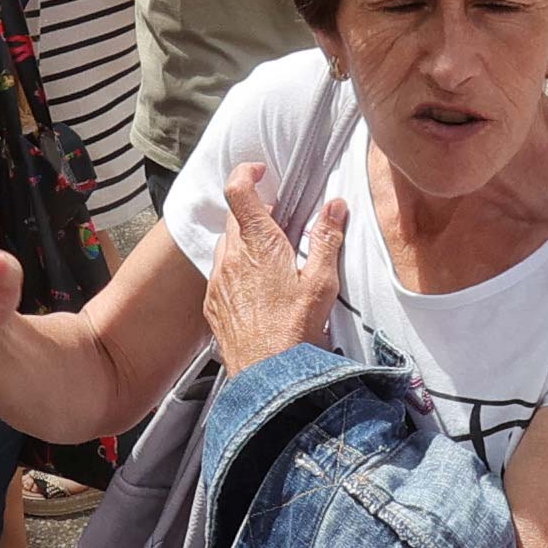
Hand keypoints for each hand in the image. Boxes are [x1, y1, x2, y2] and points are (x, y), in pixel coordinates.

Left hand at [203, 162, 346, 375]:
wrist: (266, 375)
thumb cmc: (293, 331)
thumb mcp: (322, 282)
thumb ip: (327, 239)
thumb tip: (334, 208)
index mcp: (259, 244)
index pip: (239, 191)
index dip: (246, 173)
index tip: (259, 172)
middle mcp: (232, 257)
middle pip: (235, 218)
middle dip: (256, 214)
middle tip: (280, 226)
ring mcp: (218, 280)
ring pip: (227, 246)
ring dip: (245, 244)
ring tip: (271, 262)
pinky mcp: (213, 303)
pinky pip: (220, 274)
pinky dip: (236, 271)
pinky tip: (257, 290)